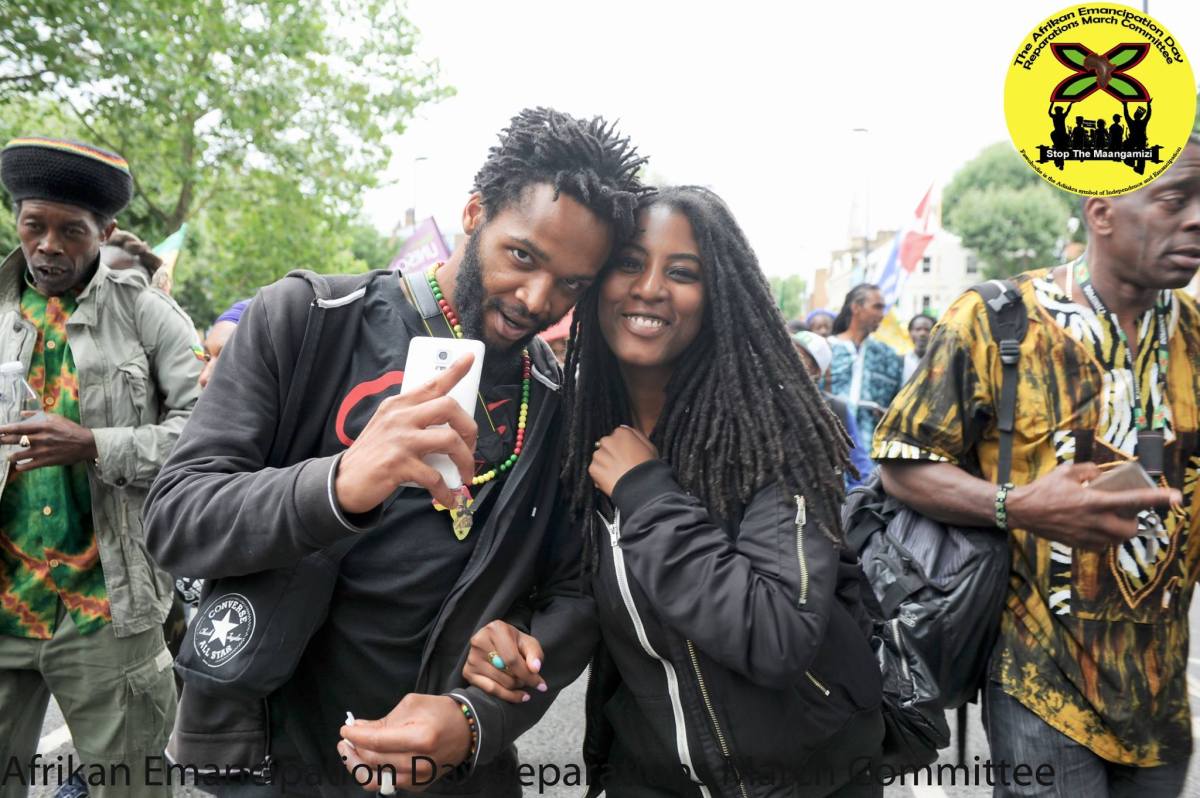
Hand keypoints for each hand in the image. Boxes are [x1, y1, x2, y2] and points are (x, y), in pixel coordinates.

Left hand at [0, 415, 97, 471]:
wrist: (86, 444)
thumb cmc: (70, 429)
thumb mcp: (55, 417)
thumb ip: (37, 415)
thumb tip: (21, 413)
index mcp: (42, 426)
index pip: (18, 427)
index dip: (4, 429)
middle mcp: (41, 438)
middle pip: (15, 440)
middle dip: (2, 441)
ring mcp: (43, 451)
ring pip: (18, 455)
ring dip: (10, 456)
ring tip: (9, 456)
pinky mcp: (47, 461)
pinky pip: (28, 466)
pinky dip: (20, 466)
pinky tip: (19, 466)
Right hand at [335, 354, 478, 512]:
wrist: (342, 482)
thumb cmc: (373, 454)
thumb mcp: (388, 427)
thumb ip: (414, 421)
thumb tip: (451, 430)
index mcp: (399, 405)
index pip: (432, 383)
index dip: (455, 370)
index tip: (471, 357)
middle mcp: (400, 417)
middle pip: (449, 408)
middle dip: (470, 428)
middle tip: (471, 447)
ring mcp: (400, 440)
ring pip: (450, 440)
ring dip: (465, 460)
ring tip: (466, 475)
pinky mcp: (398, 464)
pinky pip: (435, 476)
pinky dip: (446, 490)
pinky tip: (448, 497)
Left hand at [338, 694, 470, 791]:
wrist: (467, 731)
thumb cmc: (440, 712)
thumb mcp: (412, 705)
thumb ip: (384, 720)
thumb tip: (359, 728)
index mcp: (420, 738)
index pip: (377, 742)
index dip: (356, 736)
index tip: (345, 729)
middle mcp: (419, 762)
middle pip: (373, 760)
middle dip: (354, 749)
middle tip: (346, 739)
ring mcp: (419, 777)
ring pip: (375, 779)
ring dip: (357, 765)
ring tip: (350, 753)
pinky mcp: (418, 785)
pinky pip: (387, 784)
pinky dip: (373, 772)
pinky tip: (368, 760)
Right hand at [462, 620, 545, 703]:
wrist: (497, 643)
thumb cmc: (515, 643)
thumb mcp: (529, 644)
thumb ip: (535, 654)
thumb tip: (535, 668)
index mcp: (495, 629)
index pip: (512, 659)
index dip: (528, 675)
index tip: (541, 685)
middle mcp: (479, 641)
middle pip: (506, 673)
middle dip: (522, 681)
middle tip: (529, 680)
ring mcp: (471, 658)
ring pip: (500, 683)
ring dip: (515, 687)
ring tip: (521, 681)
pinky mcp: (467, 672)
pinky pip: (489, 690)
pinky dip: (506, 696)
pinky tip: (517, 695)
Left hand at [588, 425, 657, 496]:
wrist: (640, 487)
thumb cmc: (647, 467)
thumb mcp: (649, 446)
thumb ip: (636, 434)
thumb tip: (625, 429)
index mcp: (622, 433)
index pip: (617, 436)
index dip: (623, 447)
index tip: (627, 455)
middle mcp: (608, 441)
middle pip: (606, 446)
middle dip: (612, 454)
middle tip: (623, 466)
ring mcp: (599, 455)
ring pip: (600, 458)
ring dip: (606, 465)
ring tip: (618, 474)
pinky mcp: (593, 468)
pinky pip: (595, 471)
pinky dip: (601, 476)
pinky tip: (613, 480)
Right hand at [1006, 462, 1180, 550]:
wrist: (1021, 511)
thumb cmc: (1043, 489)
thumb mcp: (1065, 471)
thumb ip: (1088, 470)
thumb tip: (1101, 473)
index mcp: (1094, 501)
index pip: (1134, 500)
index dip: (1158, 499)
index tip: (1177, 497)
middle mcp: (1094, 521)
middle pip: (1130, 530)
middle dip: (1134, 523)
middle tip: (1125, 513)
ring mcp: (1086, 535)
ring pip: (1117, 541)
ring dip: (1119, 532)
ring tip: (1109, 521)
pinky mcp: (1078, 545)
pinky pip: (1100, 546)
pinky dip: (1103, 539)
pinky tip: (1093, 529)